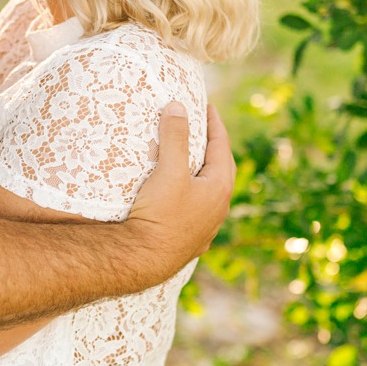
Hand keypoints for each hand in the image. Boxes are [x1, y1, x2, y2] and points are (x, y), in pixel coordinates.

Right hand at [127, 101, 233, 264]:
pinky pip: (198, 210)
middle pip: (221, 169)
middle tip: (203, 130)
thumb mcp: (169, 171)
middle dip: (213, 147)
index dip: (215, 124)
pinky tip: (183, 198)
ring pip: (210, 192)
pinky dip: (193, 195)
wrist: (144, 260)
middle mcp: (219, 208)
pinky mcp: (191, 240)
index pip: (222, 146)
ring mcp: (206, 227)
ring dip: (203, 173)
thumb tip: (178, 107)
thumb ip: (175, 137)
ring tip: (191, 161)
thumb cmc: (160, 214)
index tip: (208, 106)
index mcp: (219, 188)